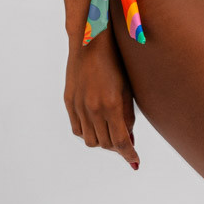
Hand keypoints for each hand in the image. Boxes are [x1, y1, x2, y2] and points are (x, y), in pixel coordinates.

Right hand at [64, 28, 139, 169]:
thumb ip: (128, 116)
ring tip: (110, 132)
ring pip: (90, 140)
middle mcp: (93, 108)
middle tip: (125, 143)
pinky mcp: (68, 101)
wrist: (90, 41)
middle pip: (106, 144)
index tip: (135, 161)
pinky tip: (96, 125)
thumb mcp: (127, 88)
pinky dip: (87, 133)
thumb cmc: (115, 61)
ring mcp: (78, 106)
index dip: (129, 154)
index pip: (121, 141)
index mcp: (111, 104)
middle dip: (118, 148)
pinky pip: (77, 129)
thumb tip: (129, 139)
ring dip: (102, 142)